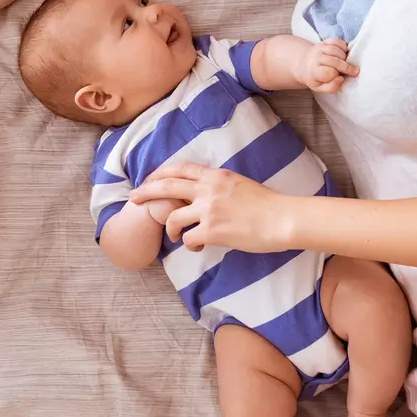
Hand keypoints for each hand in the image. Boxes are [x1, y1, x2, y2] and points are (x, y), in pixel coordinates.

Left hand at [130, 163, 289, 252]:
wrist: (282, 218)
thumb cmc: (267, 204)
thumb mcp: (239, 184)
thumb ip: (219, 186)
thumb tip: (205, 192)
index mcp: (216, 176)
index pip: (181, 169)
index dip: (161, 172)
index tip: (150, 178)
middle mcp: (208, 189)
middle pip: (167, 186)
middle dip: (146, 191)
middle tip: (134, 197)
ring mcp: (209, 210)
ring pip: (173, 217)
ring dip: (170, 228)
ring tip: (174, 235)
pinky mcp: (213, 231)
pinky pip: (188, 239)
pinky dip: (189, 244)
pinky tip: (199, 247)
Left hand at [295, 37, 357, 93]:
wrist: (304, 65)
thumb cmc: (315, 78)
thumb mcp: (319, 88)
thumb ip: (331, 87)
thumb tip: (341, 78)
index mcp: (312, 71)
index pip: (327, 73)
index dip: (336, 75)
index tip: (340, 77)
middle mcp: (315, 58)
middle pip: (334, 61)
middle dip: (346, 67)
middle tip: (354, 71)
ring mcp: (319, 48)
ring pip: (336, 50)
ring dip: (344, 57)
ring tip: (345, 62)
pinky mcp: (324, 42)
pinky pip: (336, 41)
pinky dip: (343, 46)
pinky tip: (344, 53)